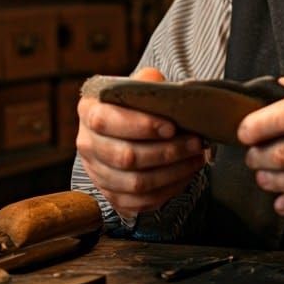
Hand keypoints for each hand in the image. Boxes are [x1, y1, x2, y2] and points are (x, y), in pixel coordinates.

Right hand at [76, 67, 208, 219]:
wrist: (131, 123)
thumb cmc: (139, 102)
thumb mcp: (141, 82)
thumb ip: (150, 82)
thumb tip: (168, 94)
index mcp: (89, 111)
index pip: (107, 121)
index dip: (141, 126)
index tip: (171, 127)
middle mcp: (87, 144)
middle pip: (125, 157)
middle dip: (166, 152)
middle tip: (195, 143)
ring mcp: (97, 172)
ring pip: (134, 183)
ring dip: (172, 173)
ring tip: (196, 158)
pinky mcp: (111, 194)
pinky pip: (139, 201)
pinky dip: (168, 190)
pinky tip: (186, 174)